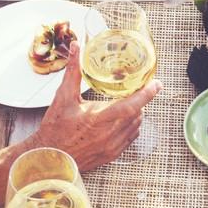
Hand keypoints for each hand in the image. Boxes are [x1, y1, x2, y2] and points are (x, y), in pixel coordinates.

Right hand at [35, 42, 161, 170]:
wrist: (49, 159)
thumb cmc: (55, 129)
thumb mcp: (63, 97)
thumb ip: (73, 71)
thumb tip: (76, 47)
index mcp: (98, 119)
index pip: (130, 106)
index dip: (146, 94)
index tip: (157, 84)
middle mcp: (108, 135)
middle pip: (137, 114)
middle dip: (139, 100)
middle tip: (135, 88)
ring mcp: (111, 147)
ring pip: (135, 126)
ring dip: (135, 112)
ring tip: (126, 101)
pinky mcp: (111, 155)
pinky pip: (130, 138)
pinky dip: (131, 126)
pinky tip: (121, 118)